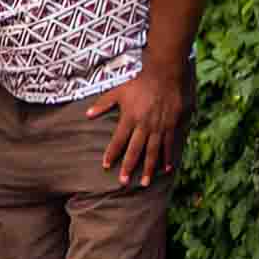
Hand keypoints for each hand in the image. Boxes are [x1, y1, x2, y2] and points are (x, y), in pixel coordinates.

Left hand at [90, 68, 184, 186]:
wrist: (164, 75)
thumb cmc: (138, 82)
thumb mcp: (118, 91)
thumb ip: (103, 104)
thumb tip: (87, 115)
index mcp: (129, 118)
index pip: (118, 140)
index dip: (111, 154)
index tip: (106, 166)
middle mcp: (144, 125)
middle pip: (135, 150)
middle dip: (128, 167)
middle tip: (123, 182)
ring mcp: (159, 127)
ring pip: (152, 152)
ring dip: (148, 168)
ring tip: (144, 183)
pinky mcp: (171, 125)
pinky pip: (169, 145)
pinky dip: (168, 158)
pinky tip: (166, 170)